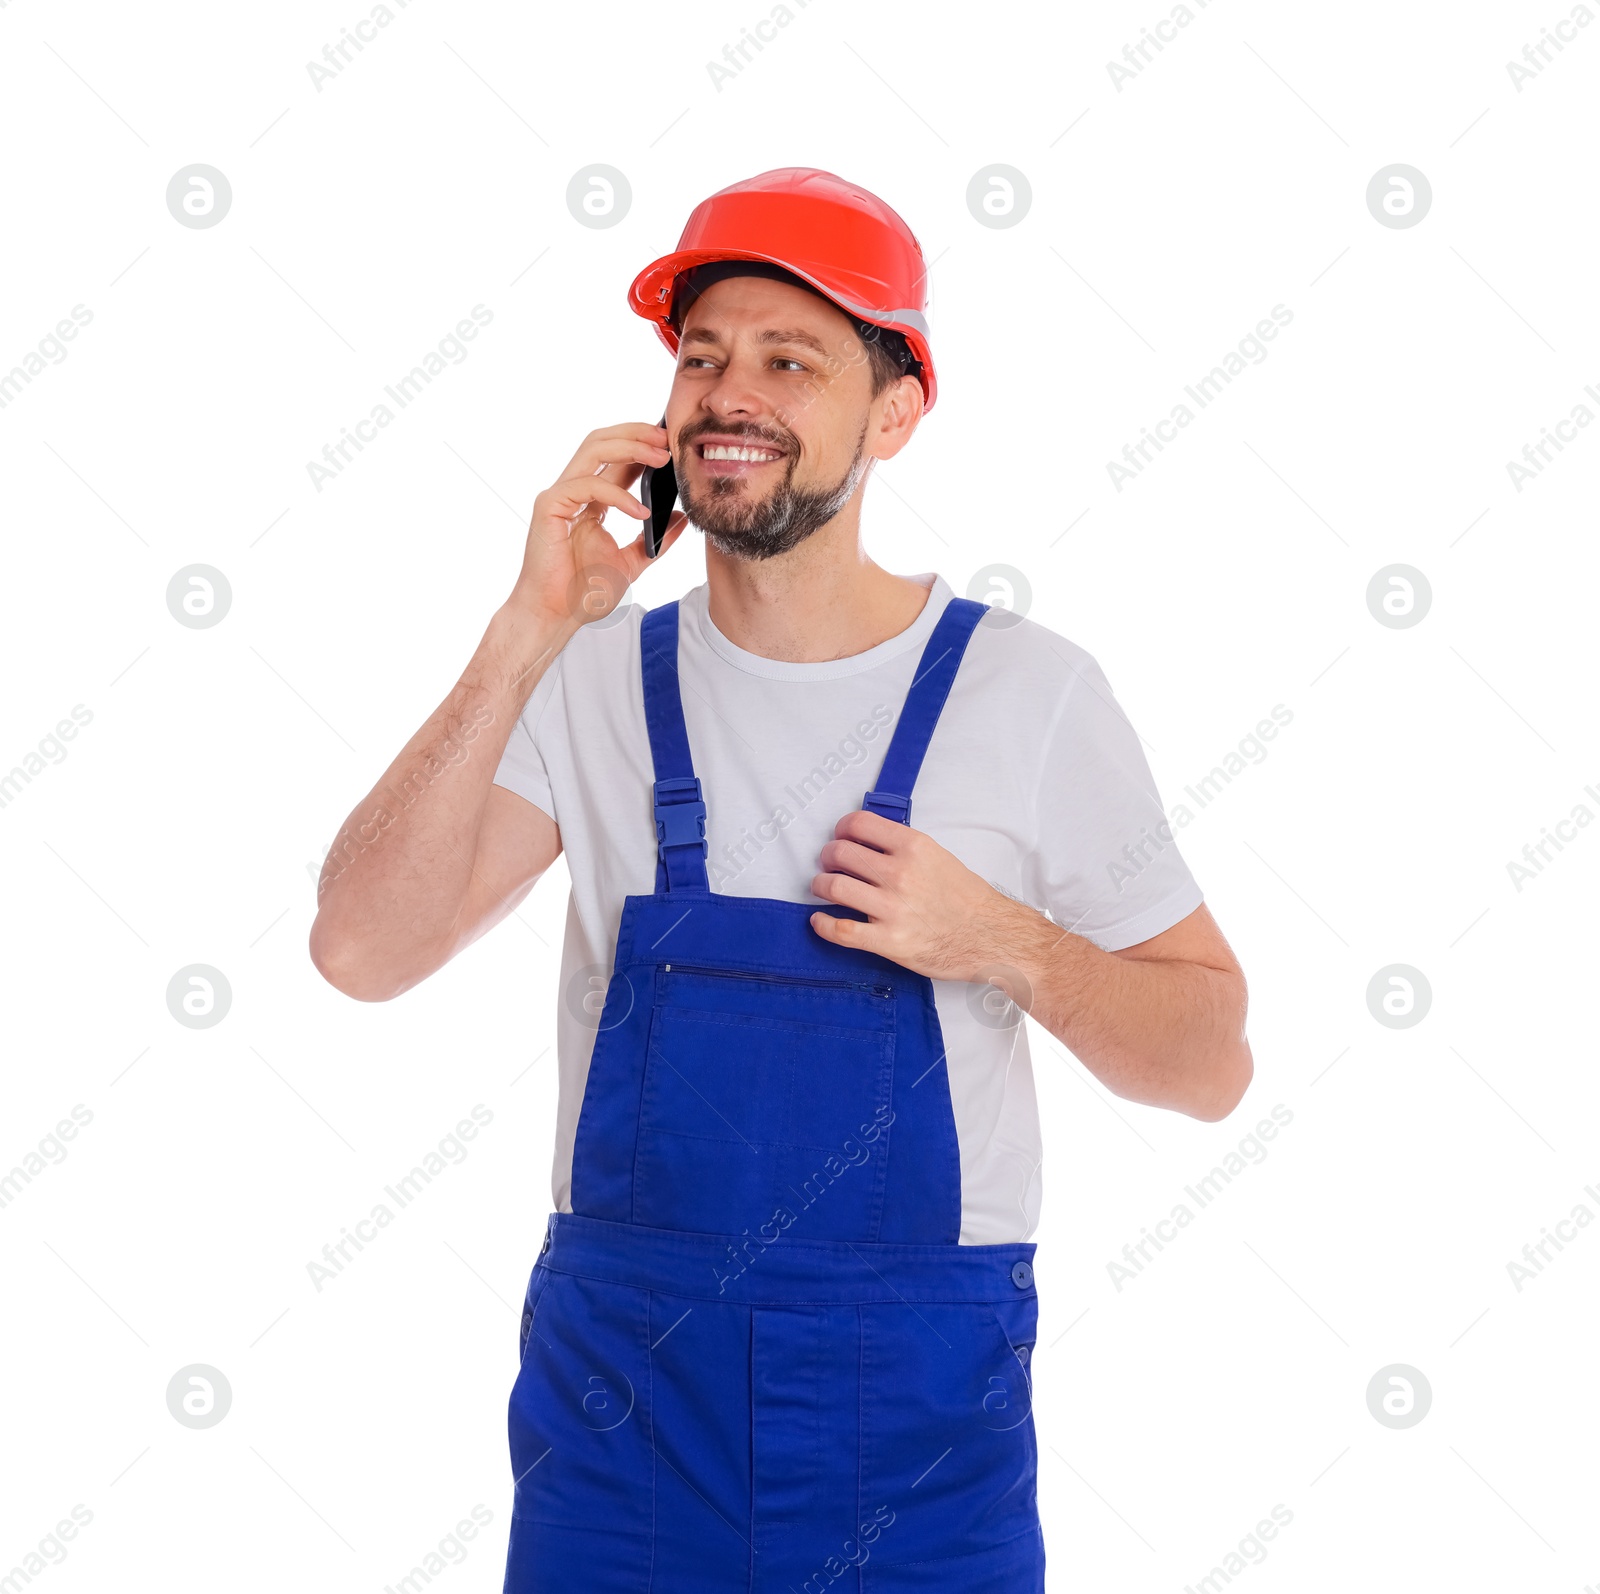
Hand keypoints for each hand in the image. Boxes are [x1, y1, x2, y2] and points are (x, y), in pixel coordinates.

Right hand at [506, 422, 687, 630]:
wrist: (557, 614)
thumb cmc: (584, 591)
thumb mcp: (633, 562)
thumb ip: (657, 540)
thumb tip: (681, 517)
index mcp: (591, 499)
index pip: (616, 457)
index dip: (642, 443)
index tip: (672, 443)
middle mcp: (574, 490)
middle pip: (602, 441)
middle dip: (636, 434)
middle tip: (667, 439)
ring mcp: (560, 496)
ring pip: (593, 450)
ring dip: (630, 448)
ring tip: (661, 459)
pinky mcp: (550, 507)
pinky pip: (586, 485)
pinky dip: (618, 494)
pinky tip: (641, 511)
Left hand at [807, 809, 1033, 984]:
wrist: (990, 937)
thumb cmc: (968, 900)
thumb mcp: (939, 857)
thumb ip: (904, 848)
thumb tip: (869, 843)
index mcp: (914, 847)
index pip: (860, 823)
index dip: (842, 828)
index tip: (840, 835)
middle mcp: (900, 874)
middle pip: (840, 853)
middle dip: (828, 856)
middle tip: (829, 863)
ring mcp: (892, 908)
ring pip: (833, 887)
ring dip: (820, 885)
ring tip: (823, 888)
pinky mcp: (888, 941)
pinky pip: (840, 929)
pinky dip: (823, 924)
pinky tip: (820, 920)